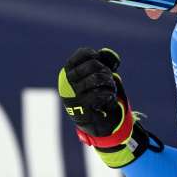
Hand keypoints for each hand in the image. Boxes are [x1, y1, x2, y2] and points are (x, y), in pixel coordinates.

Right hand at [58, 47, 149, 167]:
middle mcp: (67, 82)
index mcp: (68, 72)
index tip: (101, 63)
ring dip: (109, 82)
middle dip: (106, 70)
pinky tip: (108, 98)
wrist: (97, 122)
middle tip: (108, 78)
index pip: (82, 54)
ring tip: (110, 88)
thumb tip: (109, 55)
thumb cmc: (97, 94)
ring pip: (97, 78)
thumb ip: (103, 61)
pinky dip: (109, 94)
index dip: (96, 55)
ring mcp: (73, 95)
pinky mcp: (82, 108)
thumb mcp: (98, 75)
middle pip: (93, 65)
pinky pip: (100, 94)